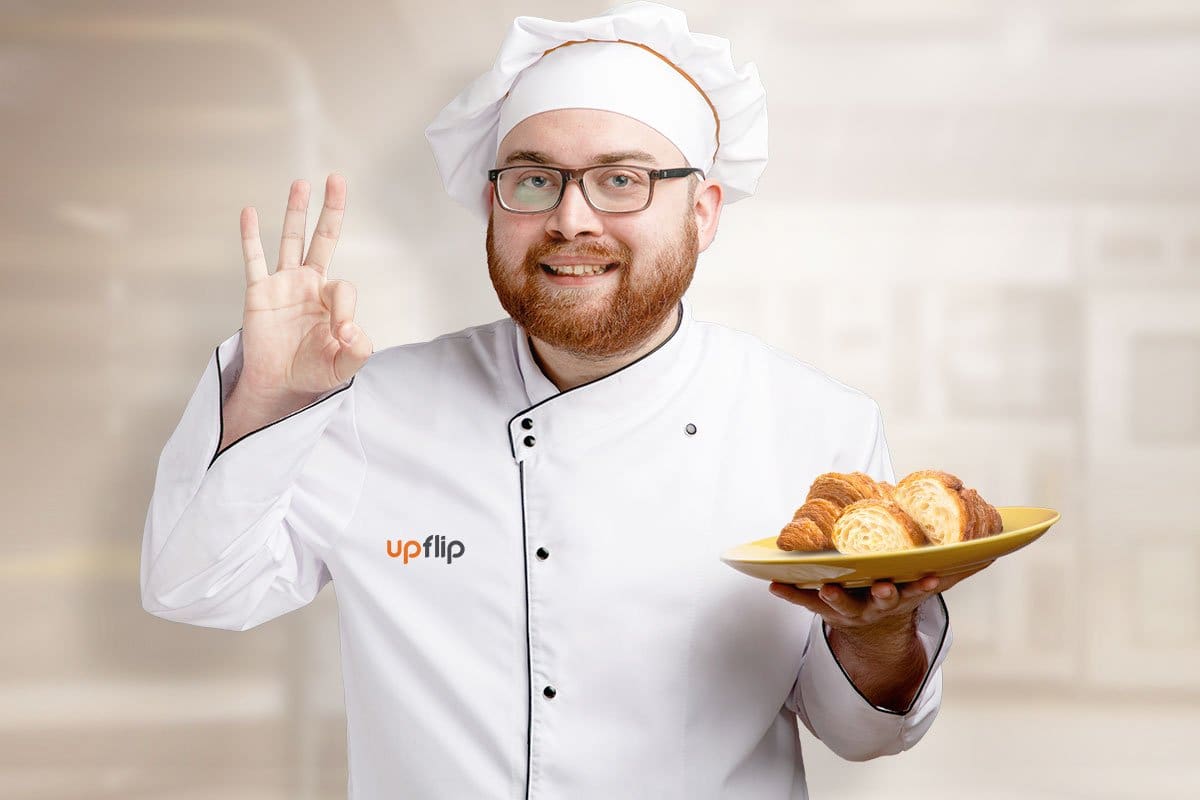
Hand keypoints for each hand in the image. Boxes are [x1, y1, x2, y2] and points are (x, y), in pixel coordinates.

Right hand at [237, 174, 372, 402]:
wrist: (280, 384)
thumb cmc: (313, 372)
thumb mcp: (344, 367)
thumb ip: (358, 351)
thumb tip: (351, 330)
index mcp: (332, 299)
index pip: (343, 288)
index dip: (345, 311)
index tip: (343, 335)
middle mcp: (310, 283)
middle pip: (324, 238)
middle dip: (332, 210)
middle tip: (337, 180)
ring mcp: (284, 284)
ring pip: (291, 240)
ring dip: (296, 212)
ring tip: (301, 184)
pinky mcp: (259, 291)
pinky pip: (254, 259)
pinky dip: (251, 236)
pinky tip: (250, 213)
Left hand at [768, 560, 993, 638]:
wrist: (872, 632)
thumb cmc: (898, 589)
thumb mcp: (924, 581)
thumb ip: (953, 565)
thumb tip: (997, 543)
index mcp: (902, 595)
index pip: (917, 590)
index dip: (924, 583)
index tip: (933, 575)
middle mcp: (877, 605)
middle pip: (881, 601)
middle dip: (883, 593)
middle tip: (883, 586)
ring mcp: (849, 609)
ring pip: (841, 605)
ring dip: (833, 596)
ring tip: (826, 587)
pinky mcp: (823, 608)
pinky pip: (804, 602)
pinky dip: (790, 593)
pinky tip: (772, 584)